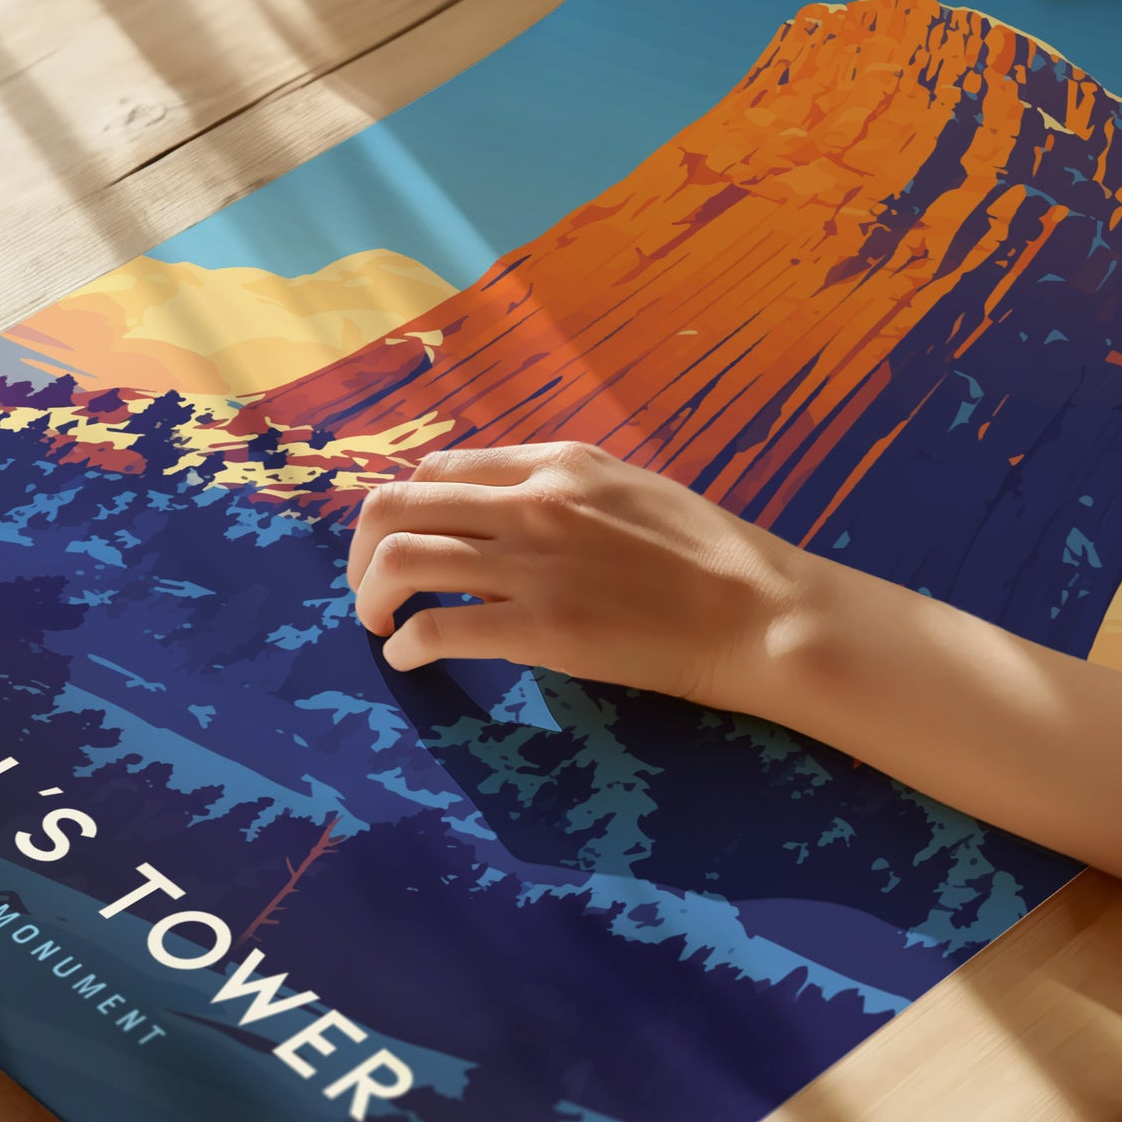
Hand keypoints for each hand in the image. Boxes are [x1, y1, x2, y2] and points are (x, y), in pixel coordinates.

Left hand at [346, 442, 810, 708]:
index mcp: (556, 462)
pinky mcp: (542, 628)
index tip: (404, 543)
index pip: (440, 468)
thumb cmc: (708, 555)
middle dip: (362, 549)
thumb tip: (499, 516)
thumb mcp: (629, 488)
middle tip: (369, 587)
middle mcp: (533, 501)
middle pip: (398, 505)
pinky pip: (437, 627)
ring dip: (371, 596)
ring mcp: (534, 564)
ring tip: (379, 624)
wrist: (759, 611)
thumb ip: (560, 491)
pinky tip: (410, 658)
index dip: (406, 507)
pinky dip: (407, 645)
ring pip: (401, 559)